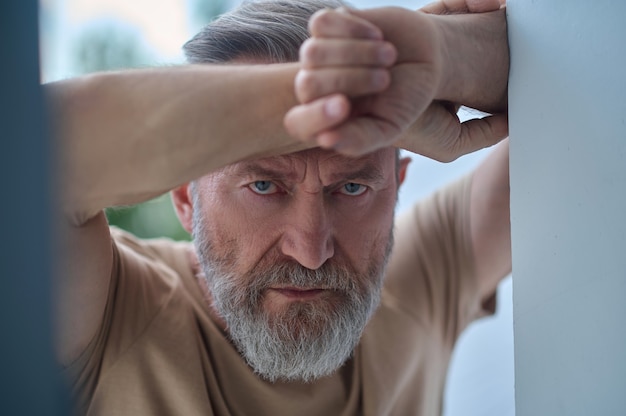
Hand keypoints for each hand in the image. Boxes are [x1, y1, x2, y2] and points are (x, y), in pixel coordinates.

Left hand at [285, 2, 507, 158]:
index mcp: (323, 118)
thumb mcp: (388, 127)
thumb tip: (325, 140)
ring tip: (388, 56)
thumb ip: (359, 140)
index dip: (318, 115)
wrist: (425, 59)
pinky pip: (321, 24)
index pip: (299, 123)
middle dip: (350, 79)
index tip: (344, 106)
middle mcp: (314, 87)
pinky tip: (377, 35)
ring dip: (356, 53)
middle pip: (308, 84)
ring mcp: (318, 56)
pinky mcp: (327, 26)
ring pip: (312, 53)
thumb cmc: (406, 99)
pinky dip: (353, 28)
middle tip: (385, 79)